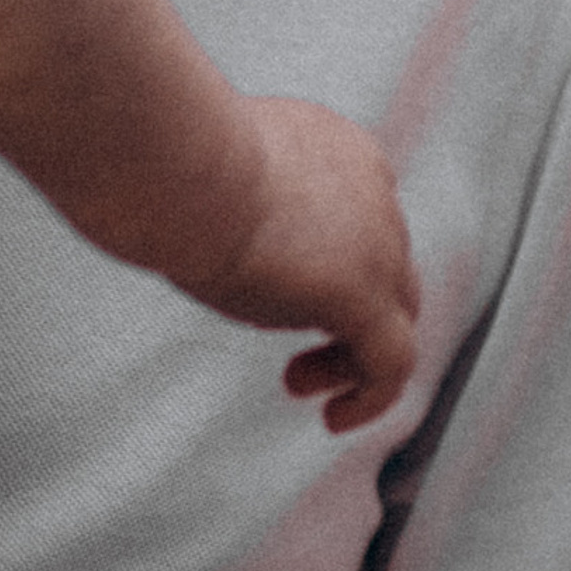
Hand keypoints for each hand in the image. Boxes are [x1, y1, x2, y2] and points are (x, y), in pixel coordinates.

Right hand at [198, 96, 420, 435]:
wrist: (183, 168)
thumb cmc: (175, 164)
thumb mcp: (221, 173)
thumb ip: (244, 197)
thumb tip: (211, 219)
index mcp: (341, 152)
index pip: (364, 216)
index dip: (337, 263)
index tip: (292, 294)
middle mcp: (373, 192)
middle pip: (385, 266)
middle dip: (344, 312)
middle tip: (295, 351)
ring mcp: (379, 243)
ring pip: (394, 314)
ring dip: (352, 356)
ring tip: (298, 382)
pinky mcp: (365, 294)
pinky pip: (393, 363)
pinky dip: (373, 396)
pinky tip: (335, 418)